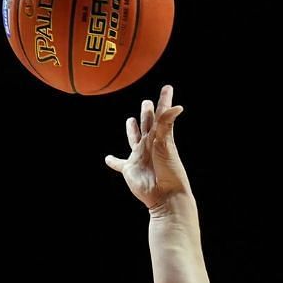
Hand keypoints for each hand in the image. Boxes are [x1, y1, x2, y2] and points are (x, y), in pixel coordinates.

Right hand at [104, 84, 189, 210]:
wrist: (165, 195)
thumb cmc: (169, 170)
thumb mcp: (166, 144)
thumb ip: (166, 124)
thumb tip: (176, 106)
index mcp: (159, 137)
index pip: (161, 114)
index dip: (164, 101)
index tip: (168, 88)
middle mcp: (149, 144)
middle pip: (147, 124)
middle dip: (147, 113)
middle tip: (146, 102)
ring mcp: (139, 156)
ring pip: (134, 139)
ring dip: (132, 130)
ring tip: (130, 121)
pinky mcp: (130, 169)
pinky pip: (118, 164)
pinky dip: (113, 161)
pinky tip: (107, 158)